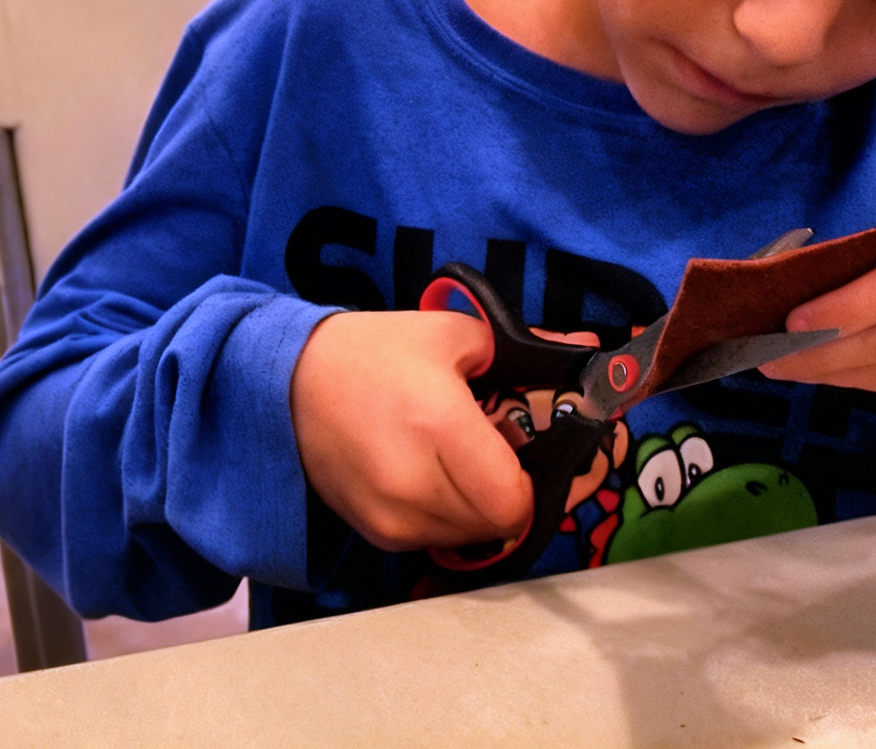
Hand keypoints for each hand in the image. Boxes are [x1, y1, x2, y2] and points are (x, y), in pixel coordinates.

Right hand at [289, 310, 534, 552]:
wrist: (289, 381)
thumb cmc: (375, 351)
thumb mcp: (455, 334)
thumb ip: (527, 349)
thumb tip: (586, 350)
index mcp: (439, 425)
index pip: (513, 500)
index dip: (538, 481)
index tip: (536, 453)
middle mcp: (413, 483)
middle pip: (497, 523)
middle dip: (514, 492)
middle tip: (508, 454)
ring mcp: (390, 516)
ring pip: (469, 538)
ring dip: (482, 508)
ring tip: (468, 462)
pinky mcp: (374, 533)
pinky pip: (435, 540)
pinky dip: (449, 517)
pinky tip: (438, 476)